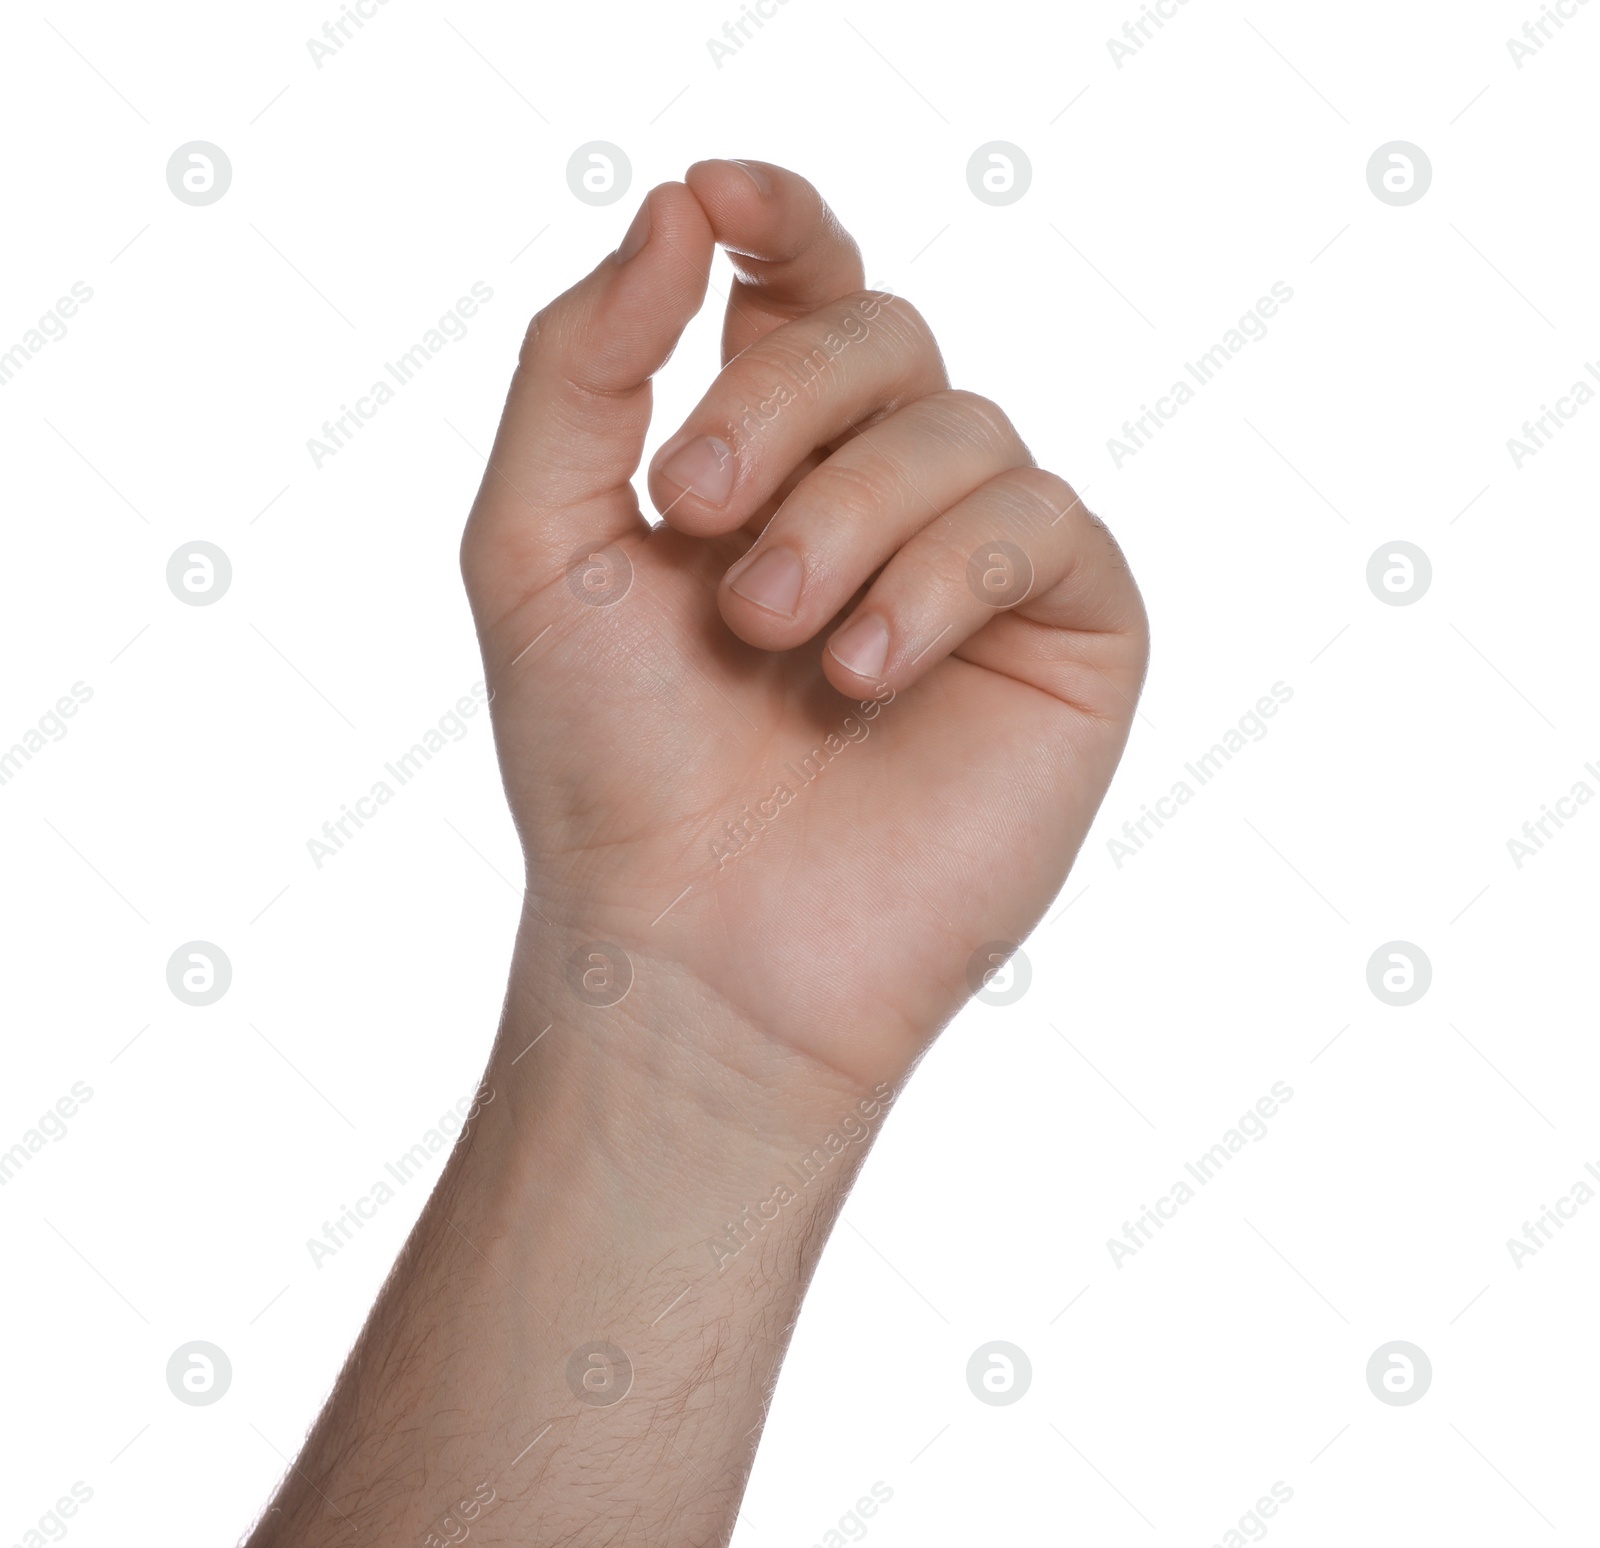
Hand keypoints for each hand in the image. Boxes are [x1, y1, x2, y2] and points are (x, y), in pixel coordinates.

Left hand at [462, 159, 1147, 1090]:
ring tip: (773, 637)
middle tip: (694, 521)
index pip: (801, 290)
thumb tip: (677, 206)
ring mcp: (981, 566)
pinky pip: (1044, 521)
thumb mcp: (537, 542)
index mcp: (764, 464)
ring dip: (849, 519)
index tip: (721, 198)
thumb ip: (584, 364)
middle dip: (780, 406)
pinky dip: (946, 576)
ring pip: (963, 428)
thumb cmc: (609, 765)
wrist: (695, 945)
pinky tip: (870, 675)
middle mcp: (881, 499)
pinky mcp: (1070, 636)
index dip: (778, 221)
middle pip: (881, 331)